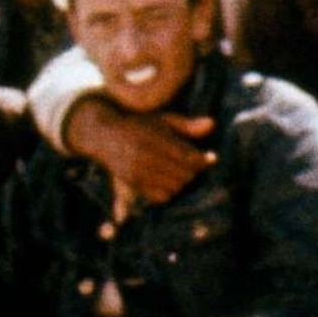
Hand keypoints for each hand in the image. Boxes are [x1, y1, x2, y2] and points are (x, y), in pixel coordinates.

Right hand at [70, 97, 215, 207]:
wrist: (104, 135)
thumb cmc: (139, 125)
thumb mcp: (163, 119)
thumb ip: (187, 125)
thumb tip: (213, 124)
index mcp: (155, 137)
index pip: (189, 157)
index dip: (203, 160)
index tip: (209, 157)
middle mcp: (145, 155)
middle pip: (184, 174)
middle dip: (193, 171)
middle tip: (192, 165)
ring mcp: (137, 171)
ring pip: (175, 186)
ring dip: (182, 181)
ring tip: (179, 172)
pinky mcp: (132, 183)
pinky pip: (161, 196)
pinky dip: (169, 191)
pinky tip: (167, 181)